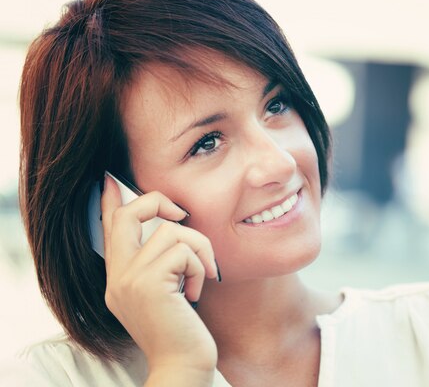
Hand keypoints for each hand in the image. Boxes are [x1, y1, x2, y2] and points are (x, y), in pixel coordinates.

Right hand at [100, 174, 218, 382]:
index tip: (110, 180)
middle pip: (128, 215)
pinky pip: (184, 251)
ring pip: (171, 231)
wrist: (183, 365)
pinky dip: (200, 268)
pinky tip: (197, 292)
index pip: (110, 230)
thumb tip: (173, 229)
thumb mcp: (165, 293)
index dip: (110, 202)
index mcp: (119, 278)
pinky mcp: (148, 284)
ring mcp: (128, 280)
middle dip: (157, 202)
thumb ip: (159, 264)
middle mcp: (117, 277)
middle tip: (180, 213)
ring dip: (198, 250)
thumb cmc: (182, 330)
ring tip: (201, 277)